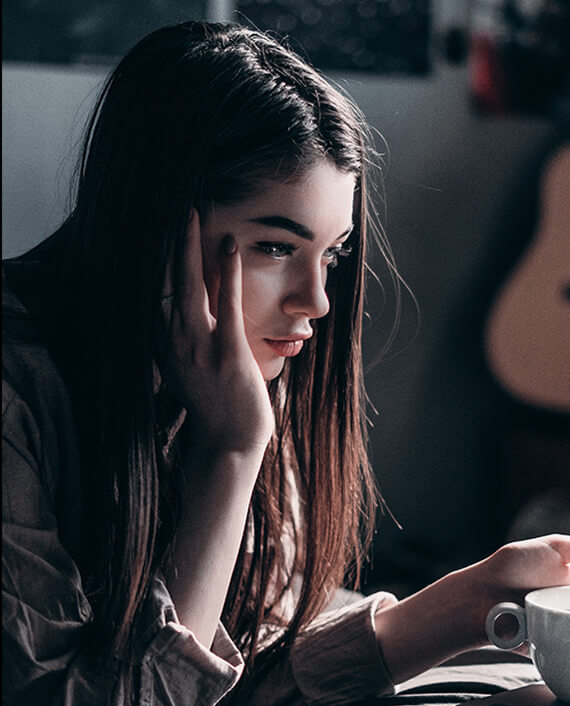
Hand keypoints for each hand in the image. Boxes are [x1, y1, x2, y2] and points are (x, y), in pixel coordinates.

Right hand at [164, 210, 273, 458]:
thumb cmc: (215, 411)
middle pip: (163, 281)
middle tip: (169, 207)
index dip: (150, 261)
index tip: (150, 231)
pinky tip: (229, 244)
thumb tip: (181, 327)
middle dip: (165, 242)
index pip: (151, 294)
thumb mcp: (189, 375)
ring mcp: (199, 347)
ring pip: (189, 285)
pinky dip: (227, 271)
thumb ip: (182, 348)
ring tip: (191, 211)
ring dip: (189, 245)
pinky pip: (225, 303)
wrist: (229, 445)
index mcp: (164, 347)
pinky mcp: (226, 352)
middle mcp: (174, 343)